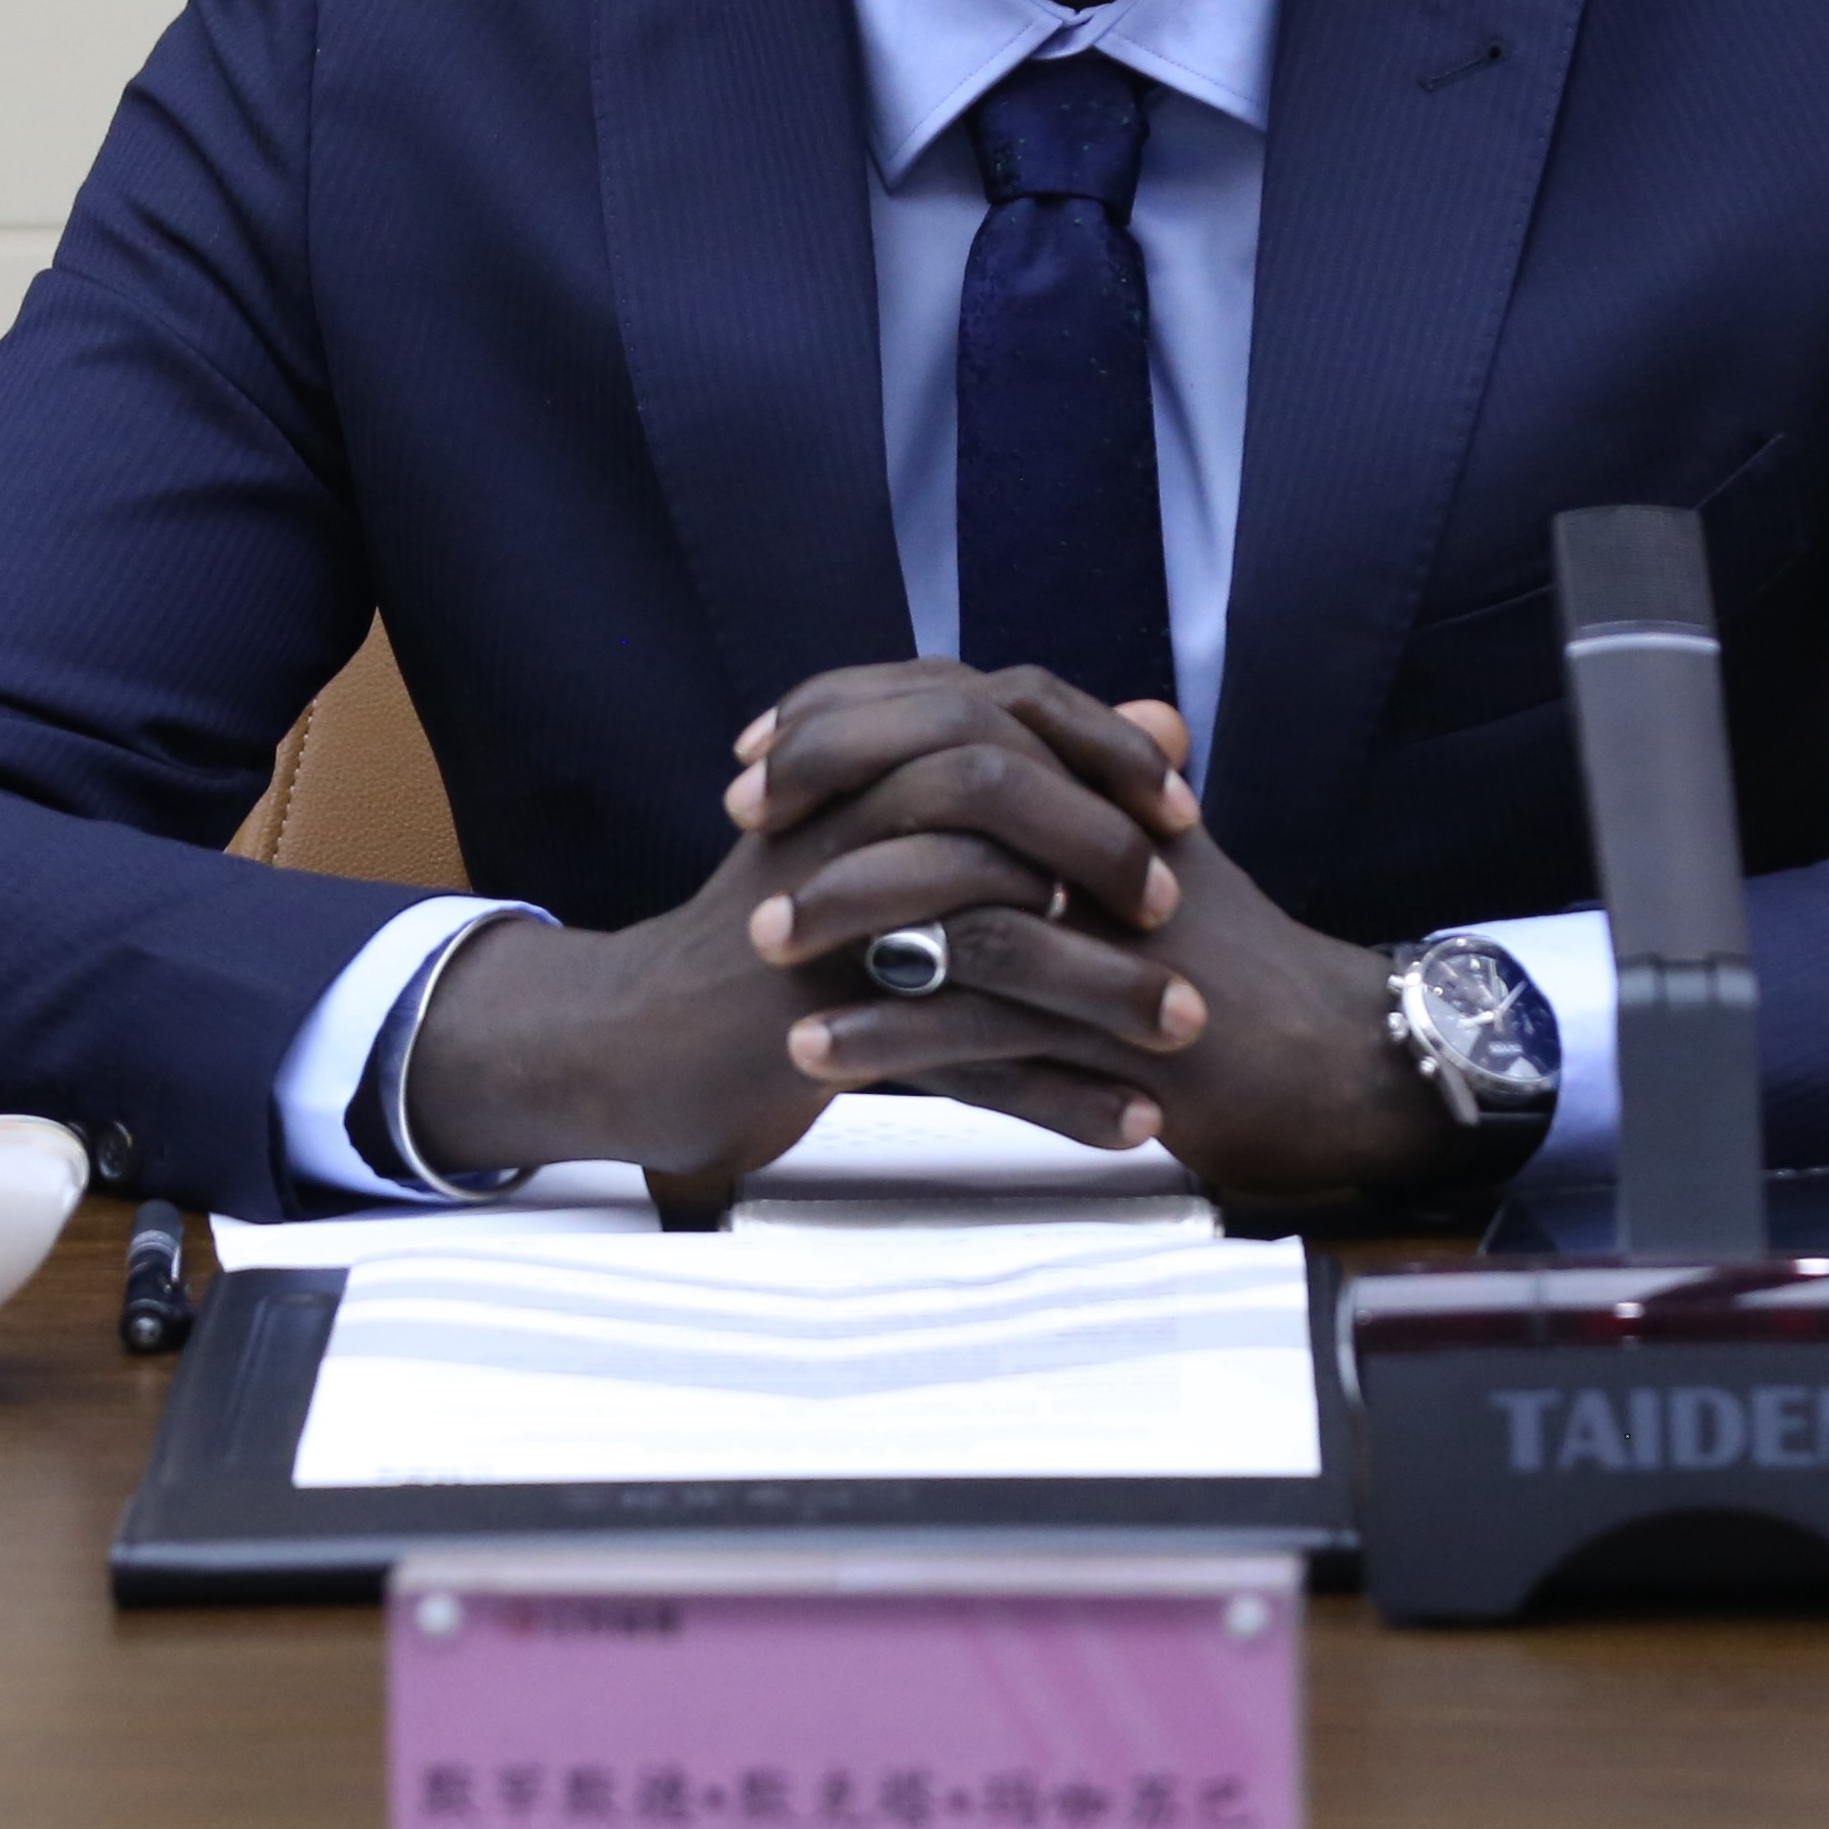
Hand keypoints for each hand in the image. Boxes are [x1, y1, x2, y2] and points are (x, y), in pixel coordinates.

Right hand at [404, 662, 1202, 1184]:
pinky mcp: (821, 1027)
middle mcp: (836, 821)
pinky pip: (966, 1060)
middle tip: (1172, 910)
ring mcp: (824, 924)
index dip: (1099, 749)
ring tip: (1183, 1030)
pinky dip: (1058, 1097)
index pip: (999, 707)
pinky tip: (1130, 1122)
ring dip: (1102, 985)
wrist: (645, 1040)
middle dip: (1102, 846)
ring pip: (988, 932)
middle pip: (991, 790)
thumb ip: (1031, 779)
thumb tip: (1164, 718)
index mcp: (858, 761)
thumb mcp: (902, 838)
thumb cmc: (794, 937)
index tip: (1179, 806)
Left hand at [745, 666, 1474, 1206]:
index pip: (961, 716)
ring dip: (849, 924)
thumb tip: (977, 759)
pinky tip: (816, 1053)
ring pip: (954, 906)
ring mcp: (1111, 934)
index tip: (764, 758)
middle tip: (748, 836)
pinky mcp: (1112, 1027)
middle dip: (832, 806)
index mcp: (1104, 791)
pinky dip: (891, 1036)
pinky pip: (983, 1024)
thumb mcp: (1152, 861)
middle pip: (947, 786)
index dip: (852, 724)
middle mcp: (1107, 841)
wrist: (1333, 1060)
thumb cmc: (1229, 966)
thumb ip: (1072, 805)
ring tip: (766, 954)